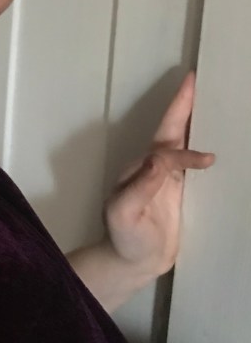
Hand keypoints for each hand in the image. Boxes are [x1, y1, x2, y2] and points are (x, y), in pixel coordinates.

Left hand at [103, 71, 214, 280]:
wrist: (133, 263)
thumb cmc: (124, 238)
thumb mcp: (124, 213)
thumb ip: (139, 187)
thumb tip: (160, 160)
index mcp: (140, 168)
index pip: (166, 151)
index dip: (187, 153)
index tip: (208, 161)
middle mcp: (152, 167)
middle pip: (171, 130)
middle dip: (183, 105)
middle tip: (196, 79)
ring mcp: (166, 177)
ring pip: (183, 141)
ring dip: (194, 120)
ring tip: (211, 100)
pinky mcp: (178, 190)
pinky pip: (192, 162)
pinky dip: (203, 147)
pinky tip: (217, 141)